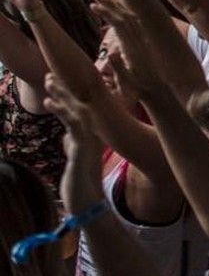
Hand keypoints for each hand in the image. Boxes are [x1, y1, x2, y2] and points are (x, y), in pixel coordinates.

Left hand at [43, 75, 108, 215]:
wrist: (88, 201)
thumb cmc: (81, 182)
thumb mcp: (76, 156)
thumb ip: (73, 142)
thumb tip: (67, 134)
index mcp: (90, 134)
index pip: (80, 109)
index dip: (69, 94)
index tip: (59, 80)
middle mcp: (93, 133)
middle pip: (79, 105)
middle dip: (64, 89)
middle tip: (49, 74)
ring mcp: (89, 139)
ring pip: (76, 110)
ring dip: (62, 94)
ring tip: (48, 81)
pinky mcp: (83, 147)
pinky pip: (73, 124)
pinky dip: (62, 111)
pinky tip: (51, 102)